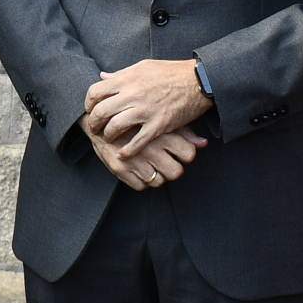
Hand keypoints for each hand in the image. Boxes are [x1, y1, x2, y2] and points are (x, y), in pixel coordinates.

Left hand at [82, 59, 212, 151]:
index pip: (95, 91)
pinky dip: (127, 151)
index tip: (90, 109)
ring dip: (108, 135)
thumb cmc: (170, 72)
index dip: (88, 103)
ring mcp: (145, 110)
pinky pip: (137, 142)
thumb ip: (121, 74)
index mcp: (127, 79)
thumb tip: (102, 77)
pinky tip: (123, 154)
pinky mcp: (158, 124)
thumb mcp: (143, 66)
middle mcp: (132, 94)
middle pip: (101, 111)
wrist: (198, 80)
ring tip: (109, 138)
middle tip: (94, 128)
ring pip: (115, 127)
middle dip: (94, 122)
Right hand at [86, 121, 206, 189]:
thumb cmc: (134, 116)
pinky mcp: (120, 169)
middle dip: (173, 169)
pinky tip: (139, 169)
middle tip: (166, 162)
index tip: (179, 152)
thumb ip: (184, 132)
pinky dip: (141, 181)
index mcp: (162, 133)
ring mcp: (135, 160)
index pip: (189, 154)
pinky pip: (140, 186)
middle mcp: (150, 148)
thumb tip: (203, 143)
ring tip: (151, 166)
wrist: (98, 116)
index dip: (186, 155)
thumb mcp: (160, 118)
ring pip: (158, 181)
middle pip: (176, 172)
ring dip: (157, 176)